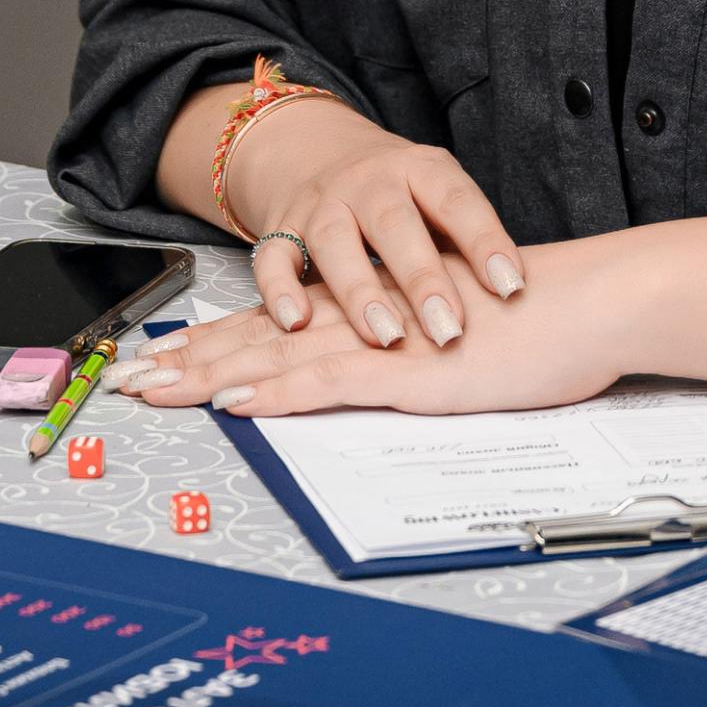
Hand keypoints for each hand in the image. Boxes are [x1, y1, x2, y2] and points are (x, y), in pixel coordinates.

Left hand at [105, 238, 636, 417]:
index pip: (272, 325)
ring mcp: (381, 343)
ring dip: (207, 375)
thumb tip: (375, 367)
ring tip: (150, 390)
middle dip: (184, 360)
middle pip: (255, 337)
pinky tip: (238, 401)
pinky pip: (330, 380)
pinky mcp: (409, 371)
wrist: (585, 305)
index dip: (210, 342)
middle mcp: (362, 319)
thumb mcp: (452, 339)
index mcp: (368, 311)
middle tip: (121, 378)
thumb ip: (406, 346)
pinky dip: (278, 391)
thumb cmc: (530, 326)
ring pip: (276, 355)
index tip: (155, 358)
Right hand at [222, 103, 525, 352]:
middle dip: (424, 280)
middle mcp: (371, 181)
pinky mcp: (281, 227)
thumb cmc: (403, 199)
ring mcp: (323, 202)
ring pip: (336, 242)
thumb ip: (466, 247)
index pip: (458, 202)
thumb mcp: (440, 203)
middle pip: (396, 225)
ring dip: (360, 292)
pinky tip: (298, 322)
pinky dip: (281, 290)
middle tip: (450, 330)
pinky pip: (273, 257)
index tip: (513, 288)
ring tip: (386, 337)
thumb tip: (524, 301)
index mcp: (422, 169)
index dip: (486, 244)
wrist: (320, 154)